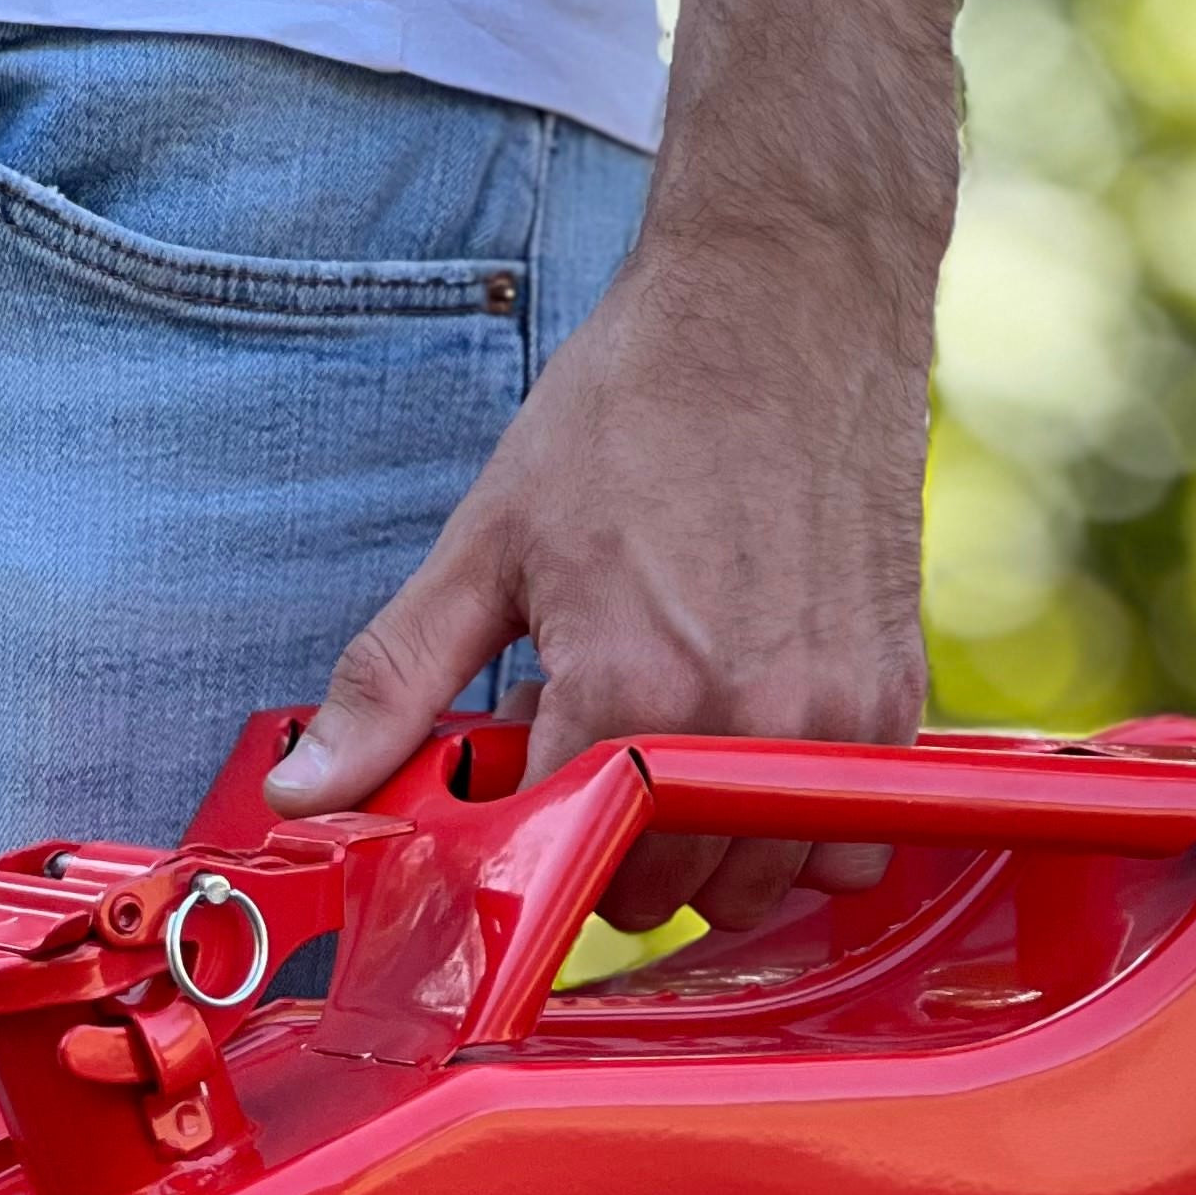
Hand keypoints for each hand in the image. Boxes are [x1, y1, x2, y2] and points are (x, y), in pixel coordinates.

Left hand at [262, 215, 934, 935]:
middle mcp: (741, 731)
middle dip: (606, 841)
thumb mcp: (488, 539)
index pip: (558, 863)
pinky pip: (842, 845)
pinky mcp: (892, 709)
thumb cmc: (638, 403)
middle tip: (594, 729)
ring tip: (671, 731)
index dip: (522, 828)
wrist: (789, 298)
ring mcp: (830, 728)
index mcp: (630, 694)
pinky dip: (791, 828)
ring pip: (751, 888)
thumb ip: (394, 682)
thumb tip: (303, 792)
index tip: (519, 765)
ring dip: (699, 849)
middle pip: (654, 897)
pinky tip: (749, 745)